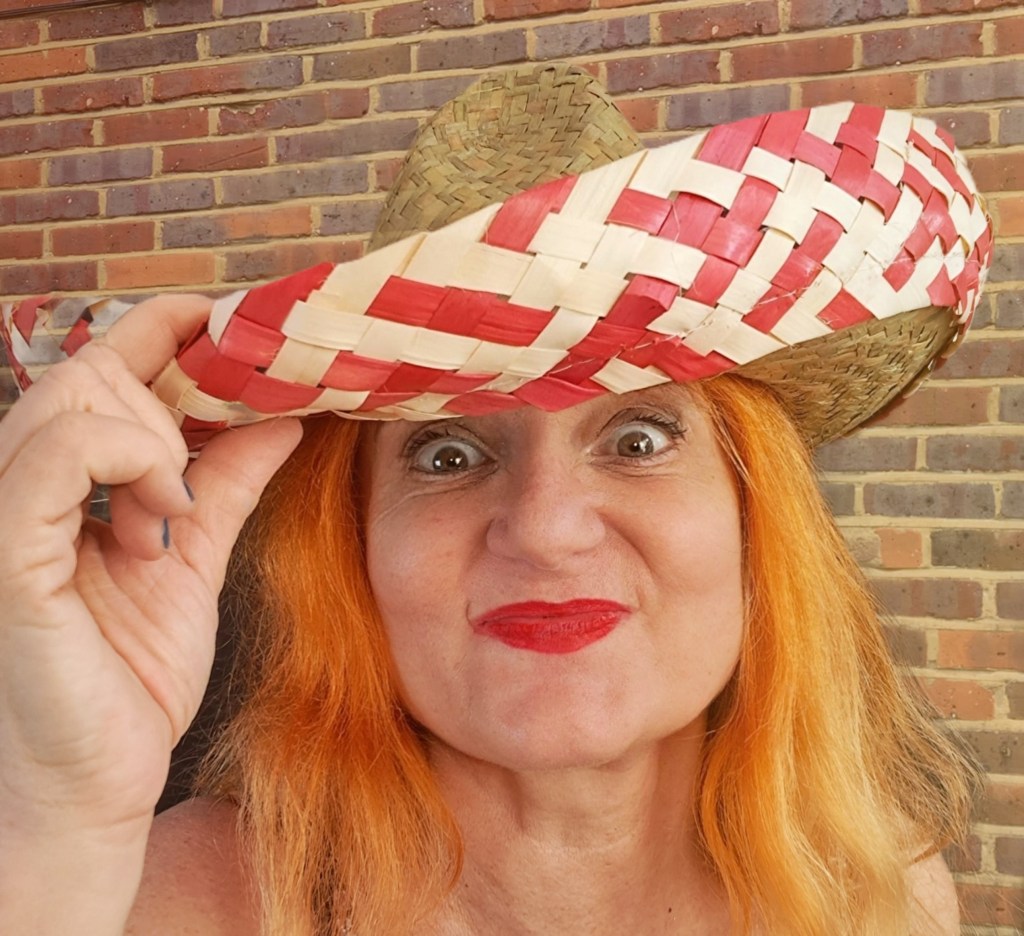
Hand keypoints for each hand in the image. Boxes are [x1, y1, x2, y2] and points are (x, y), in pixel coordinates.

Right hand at [0, 294, 301, 835]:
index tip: (218, 316)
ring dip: (153, 438)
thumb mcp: (195, 558)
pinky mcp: (3, 558)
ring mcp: (3, 520)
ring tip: (175, 506)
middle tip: (200, 466)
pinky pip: (52, 458)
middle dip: (169, 399)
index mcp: (60, 488)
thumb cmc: (132, 676)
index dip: (153, 331)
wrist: (98, 781)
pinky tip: (159, 510)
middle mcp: (19, 490)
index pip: (95, 374)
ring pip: (71, 402)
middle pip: (88, 375)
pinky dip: (122, 459)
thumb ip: (227, 483)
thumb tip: (282, 418)